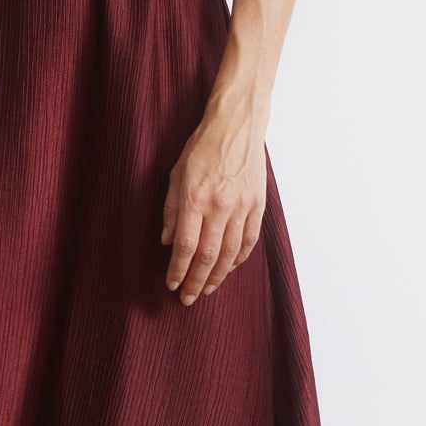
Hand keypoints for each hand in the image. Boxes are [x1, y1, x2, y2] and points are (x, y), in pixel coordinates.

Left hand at [161, 101, 265, 304]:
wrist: (236, 127)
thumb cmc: (202, 148)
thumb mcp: (176, 174)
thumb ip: (171, 209)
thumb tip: (168, 242)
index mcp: (195, 198)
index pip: (185, 246)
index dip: (178, 270)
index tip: (172, 284)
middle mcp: (220, 206)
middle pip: (207, 256)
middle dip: (196, 282)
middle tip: (188, 298)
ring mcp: (241, 207)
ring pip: (230, 253)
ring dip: (217, 276)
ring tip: (207, 289)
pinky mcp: (257, 205)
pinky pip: (248, 240)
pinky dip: (238, 259)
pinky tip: (229, 268)